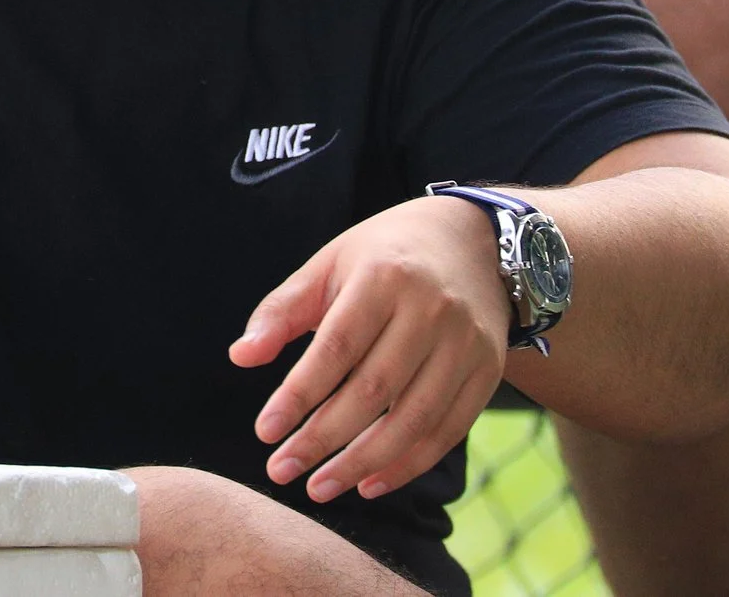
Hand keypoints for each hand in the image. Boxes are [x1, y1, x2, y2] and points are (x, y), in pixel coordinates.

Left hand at [230, 196, 510, 504]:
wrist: (473, 241)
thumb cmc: (384, 256)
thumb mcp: (330, 264)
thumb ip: (283, 310)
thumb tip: (240, 357)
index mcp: (384, 277)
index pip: (336, 348)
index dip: (299, 395)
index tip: (264, 432)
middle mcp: (432, 311)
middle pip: (373, 390)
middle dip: (323, 438)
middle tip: (281, 470)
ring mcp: (466, 344)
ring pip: (413, 419)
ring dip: (363, 463)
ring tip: (319, 486)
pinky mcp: (488, 371)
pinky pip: (449, 431)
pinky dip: (409, 464)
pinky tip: (370, 481)